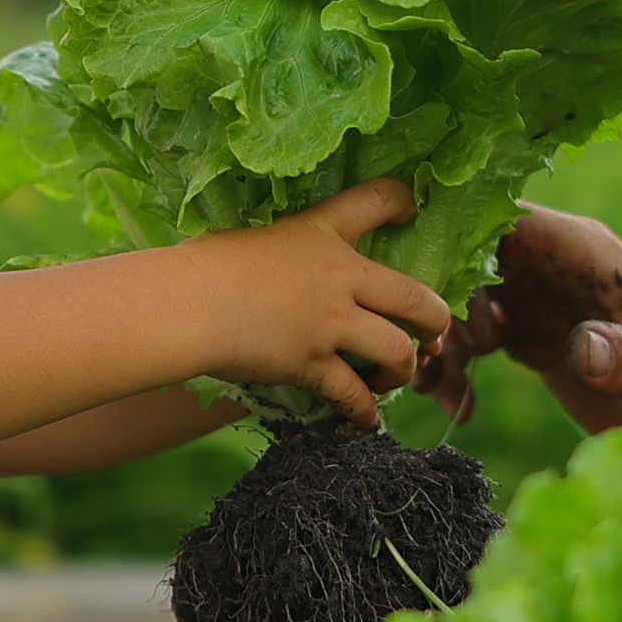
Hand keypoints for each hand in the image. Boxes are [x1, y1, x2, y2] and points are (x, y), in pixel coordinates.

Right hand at [173, 180, 450, 428]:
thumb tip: (272, 271)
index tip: (411, 209)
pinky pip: (354, 394)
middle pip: (416, 298)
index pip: (375, 200)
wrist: (186, 303)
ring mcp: (330, 323)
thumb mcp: (250, 239)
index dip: (402, 202)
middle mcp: (339, 276)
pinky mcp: (313, 363)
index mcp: (321, 232)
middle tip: (434, 334)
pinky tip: (368, 420)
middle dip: (436, 321)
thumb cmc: (202, 266)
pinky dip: (365, 410)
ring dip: (403, 369)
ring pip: (397, 351)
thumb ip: (279, 254)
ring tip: (394, 376)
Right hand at [418, 207, 621, 464]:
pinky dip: (455, 368)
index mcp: (581, 250)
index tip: (429, 296)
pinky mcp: (534, 338)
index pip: (497, 217)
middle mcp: (552, 265)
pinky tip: (459, 408)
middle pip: (464, 259)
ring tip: (441, 391)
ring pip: (460, 300)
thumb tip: (584, 347)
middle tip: (433, 359)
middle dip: (434, 303)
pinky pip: (472, 339)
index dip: (451, 244)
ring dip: (438, 339)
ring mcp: (540, 299)